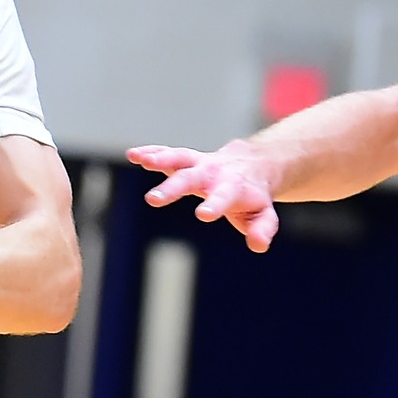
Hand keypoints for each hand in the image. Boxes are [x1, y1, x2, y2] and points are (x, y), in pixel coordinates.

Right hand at [126, 141, 280, 251]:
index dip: (215, 204)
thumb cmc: (254, 195)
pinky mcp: (186, 159)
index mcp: (234, 187)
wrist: (254, 163)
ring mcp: (199, 163)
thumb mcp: (264, 214)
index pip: (224, 196)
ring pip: (179, 158)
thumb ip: (262, 229)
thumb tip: (258, 245)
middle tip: (152, 199)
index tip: (203, 215)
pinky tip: (134, 154)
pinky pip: (167, 153)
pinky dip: (151, 152)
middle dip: (173, 187)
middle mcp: (214, 172)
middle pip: (192, 178)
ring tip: (142, 161)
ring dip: (160, 158)